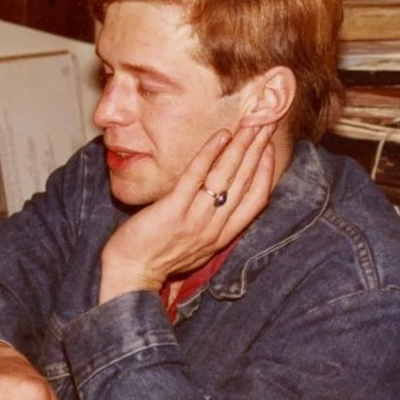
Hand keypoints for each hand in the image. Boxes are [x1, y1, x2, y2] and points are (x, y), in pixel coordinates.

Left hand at [99, 123, 276, 301]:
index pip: (256, 200)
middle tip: (267, 124)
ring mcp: (195, 220)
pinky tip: (219, 136)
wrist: (130, 274)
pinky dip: (209, 155)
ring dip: (240, 148)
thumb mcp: (195, 244)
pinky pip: (195, 177)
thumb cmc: (157, 257)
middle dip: (258, 151)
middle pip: (245, 183)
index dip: (266, 171)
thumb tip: (220, 199)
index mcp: (223, 237)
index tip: (269, 147)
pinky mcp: (173, 211)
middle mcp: (214, 228)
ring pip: (226, 178)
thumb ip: (211, 223)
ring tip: (249, 125)